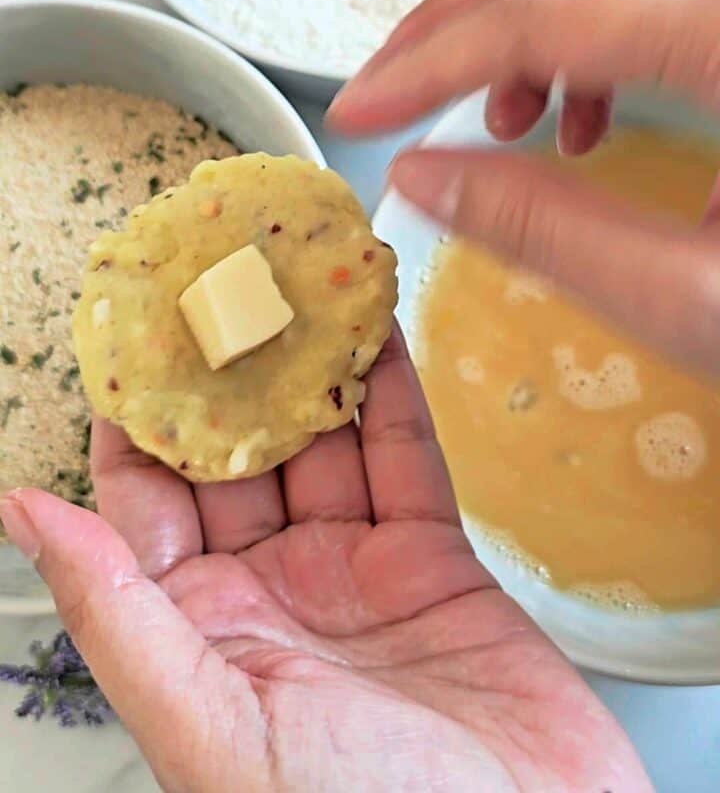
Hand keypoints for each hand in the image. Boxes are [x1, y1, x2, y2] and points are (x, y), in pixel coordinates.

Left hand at [0, 328, 648, 792]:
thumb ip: (117, 612)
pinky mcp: (432, 562)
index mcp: (200, 632)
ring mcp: (353, 574)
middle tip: (221, 289)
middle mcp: (270, 593)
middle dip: (227, 374)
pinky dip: (389, 394)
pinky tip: (374, 336)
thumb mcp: (210, 723)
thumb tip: (24, 515)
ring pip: (321, 446)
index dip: (132, 418)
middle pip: (236, 458)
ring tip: (297, 290)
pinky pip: (403, 458)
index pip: (143, 501)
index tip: (127, 337)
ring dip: (309, 370)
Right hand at [328, 0, 719, 375]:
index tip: (357, 111)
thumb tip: (421, 176)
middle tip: (391, 90)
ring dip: (519, 20)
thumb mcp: (694, 301)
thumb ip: (545, 233)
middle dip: (458, 20)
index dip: (432, 61)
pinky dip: (585, 34)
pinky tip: (579, 119)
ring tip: (497, 121)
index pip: (545, 14)